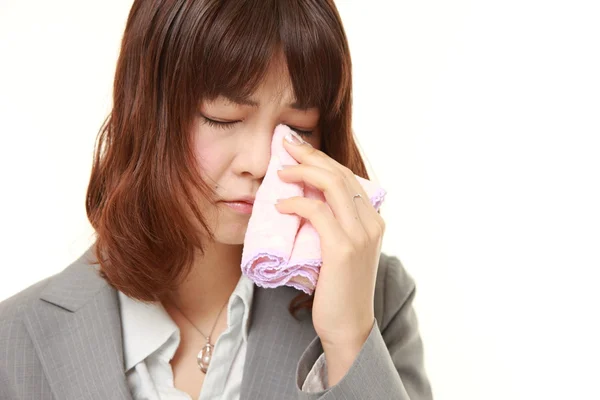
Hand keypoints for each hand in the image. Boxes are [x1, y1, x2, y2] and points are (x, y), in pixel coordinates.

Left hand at [274, 131, 385, 349]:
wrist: (349, 327)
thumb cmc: (340, 290)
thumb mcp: (342, 250)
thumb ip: (333, 225)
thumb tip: (304, 200)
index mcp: (373, 220)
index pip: (347, 177)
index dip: (322, 159)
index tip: (298, 148)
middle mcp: (372, 223)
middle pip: (340, 174)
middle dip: (311, 155)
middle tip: (285, 145)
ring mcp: (360, 235)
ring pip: (332, 185)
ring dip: (302, 173)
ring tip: (280, 171)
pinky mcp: (343, 249)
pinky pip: (317, 213)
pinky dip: (296, 204)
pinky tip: (280, 206)